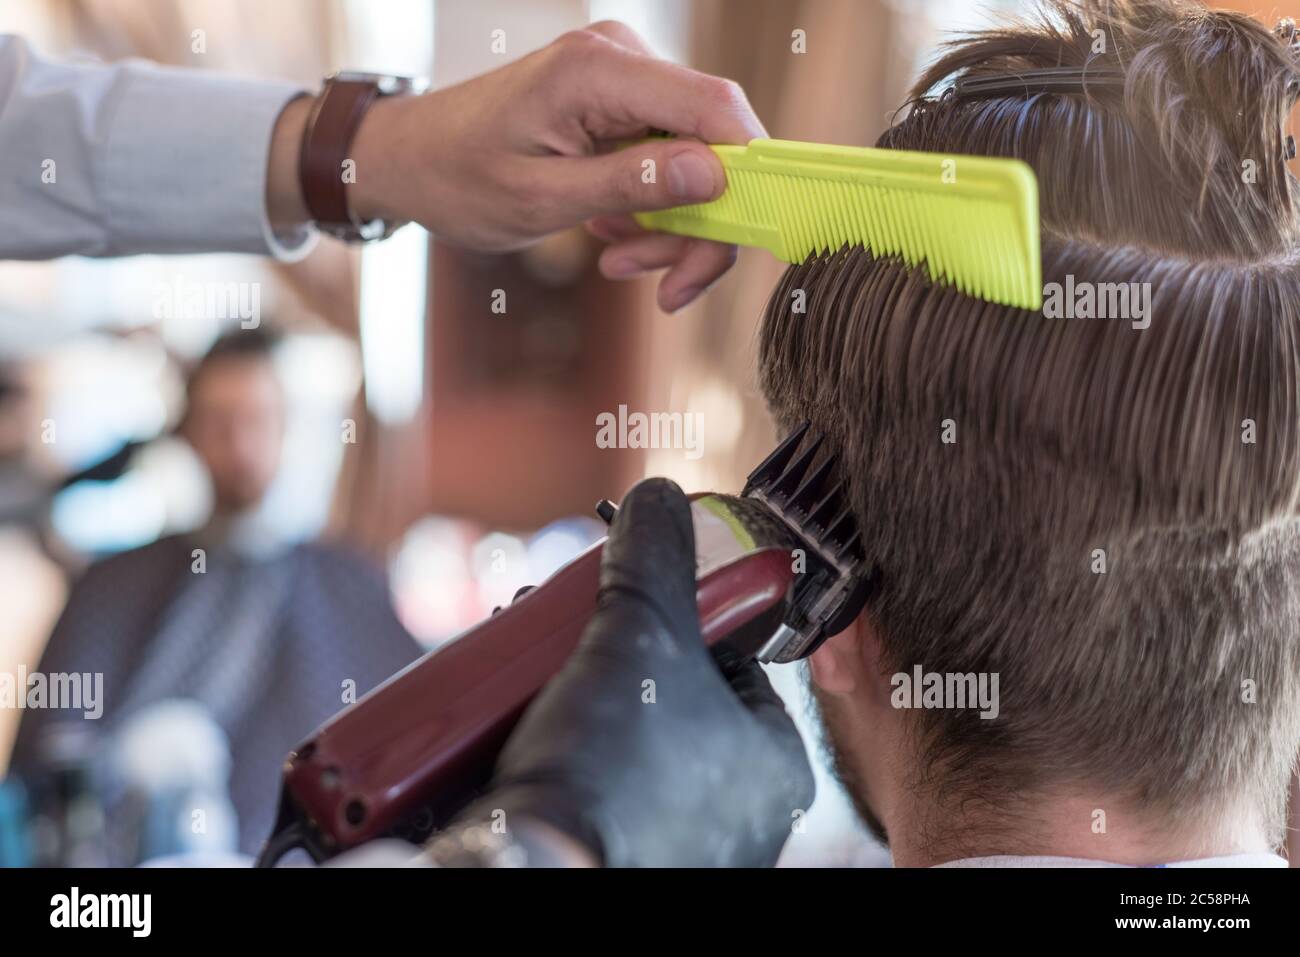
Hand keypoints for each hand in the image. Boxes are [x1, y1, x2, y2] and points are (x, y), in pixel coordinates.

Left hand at [269, 22, 764, 312]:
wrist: (412, 159)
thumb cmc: (458, 177)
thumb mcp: (542, 199)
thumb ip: (631, 185)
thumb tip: (715, 177)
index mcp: (599, 71)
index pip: (714, 107)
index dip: (749, 173)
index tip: (744, 240)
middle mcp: (622, 60)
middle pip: (714, 143)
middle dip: (703, 223)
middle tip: (669, 287)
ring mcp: (625, 80)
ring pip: (696, 162)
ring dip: (673, 227)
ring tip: (620, 260)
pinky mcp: (623, 105)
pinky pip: (667, 161)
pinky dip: (652, 210)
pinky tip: (612, 235)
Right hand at [456, 477, 813, 866]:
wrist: (534, 875)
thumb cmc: (611, 767)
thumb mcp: (640, 634)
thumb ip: (655, 559)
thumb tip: (661, 498)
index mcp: (774, 765)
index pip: (732, 661)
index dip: (675, 618)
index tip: (627, 601)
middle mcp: (739, 816)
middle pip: (672, 701)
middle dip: (610, 658)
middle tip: (566, 636)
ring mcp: (682, 849)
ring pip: (631, 746)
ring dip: (578, 703)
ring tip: (530, 678)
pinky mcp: (621, 862)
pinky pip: (598, 792)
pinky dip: (562, 757)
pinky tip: (518, 731)